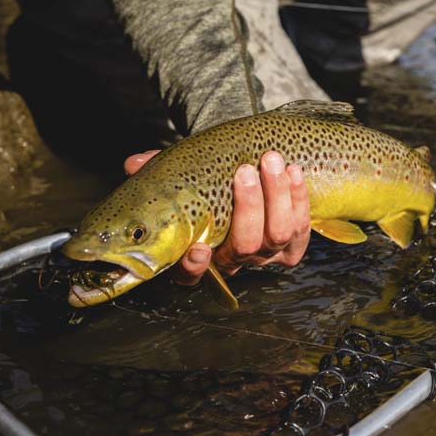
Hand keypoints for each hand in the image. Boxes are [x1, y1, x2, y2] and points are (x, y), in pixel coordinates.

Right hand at [123, 150, 310, 283]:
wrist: (250, 175)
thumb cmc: (209, 181)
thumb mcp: (182, 175)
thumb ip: (157, 170)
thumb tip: (134, 163)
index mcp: (200, 253)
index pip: (191, 275)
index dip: (194, 267)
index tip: (196, 246)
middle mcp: (235, 259)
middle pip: (245, 245)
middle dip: (248, 207)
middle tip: (244, 171)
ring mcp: (267, 253)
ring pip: (277, 233)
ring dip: (277, 194)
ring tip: (270, 160)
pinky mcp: (294, 245)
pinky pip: (301, 228)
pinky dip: (298, 197)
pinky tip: (293, 171)